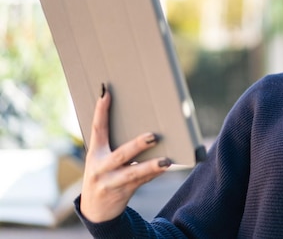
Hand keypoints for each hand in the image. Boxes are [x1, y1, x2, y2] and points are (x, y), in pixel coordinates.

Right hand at [79, 85, 171, 222]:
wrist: (95, 211)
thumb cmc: (104, 175)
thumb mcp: (102, 161)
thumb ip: (116, 146)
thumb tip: (143, 127)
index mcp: (94, 154)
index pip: (97, 129)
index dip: (101, 111)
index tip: (106, 93)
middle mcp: (101, 168)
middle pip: (121, 154)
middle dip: (138, 145)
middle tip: (153, 136)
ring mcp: (111, 182)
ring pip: (134, 173)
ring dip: (151, 166)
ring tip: (166, 160)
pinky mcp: (123, 193)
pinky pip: (142, 182)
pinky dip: (154, 174)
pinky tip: (166, 167)